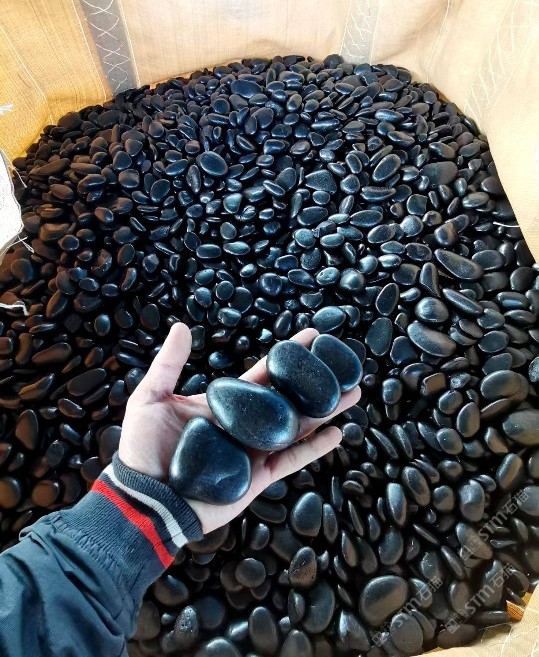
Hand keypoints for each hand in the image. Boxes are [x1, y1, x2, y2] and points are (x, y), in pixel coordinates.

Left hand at [119, 323, 360, 532]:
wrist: (145, 499)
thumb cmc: (143, 450)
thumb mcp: (150, 399)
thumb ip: (168, 365)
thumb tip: (181, 326)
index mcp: (225, 404)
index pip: (263, 374)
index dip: (287, 356)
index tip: (311, 337)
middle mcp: (245, 425)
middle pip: (288, 397)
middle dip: (315, 380)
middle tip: (342, 362)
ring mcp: (255, 451)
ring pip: (298, 425)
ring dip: (325, 410)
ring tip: (352, 391)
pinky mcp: (259, 477)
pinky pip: (293, 460)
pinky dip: (315, 448)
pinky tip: (338, 433)